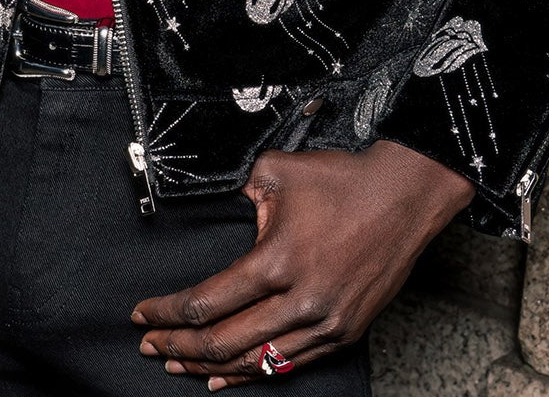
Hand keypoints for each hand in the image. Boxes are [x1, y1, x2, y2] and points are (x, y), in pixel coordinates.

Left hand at [131, 140, 475, 385]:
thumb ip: (243, 194)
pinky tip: (228, 377)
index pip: (206, 303)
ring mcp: (324, 324)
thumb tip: (226, 212)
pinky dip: (253, 374)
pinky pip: (288, 365)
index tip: (143, 313)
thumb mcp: (278, 170)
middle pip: (222, 342)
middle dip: (177, 347)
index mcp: (278, 261)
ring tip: (178, 365)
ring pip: (255, 363)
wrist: (405, 196)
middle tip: (149, 344)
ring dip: (210, 369)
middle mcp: (300, 301)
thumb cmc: (344, 180)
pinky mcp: (343, 333)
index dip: (167, 313)